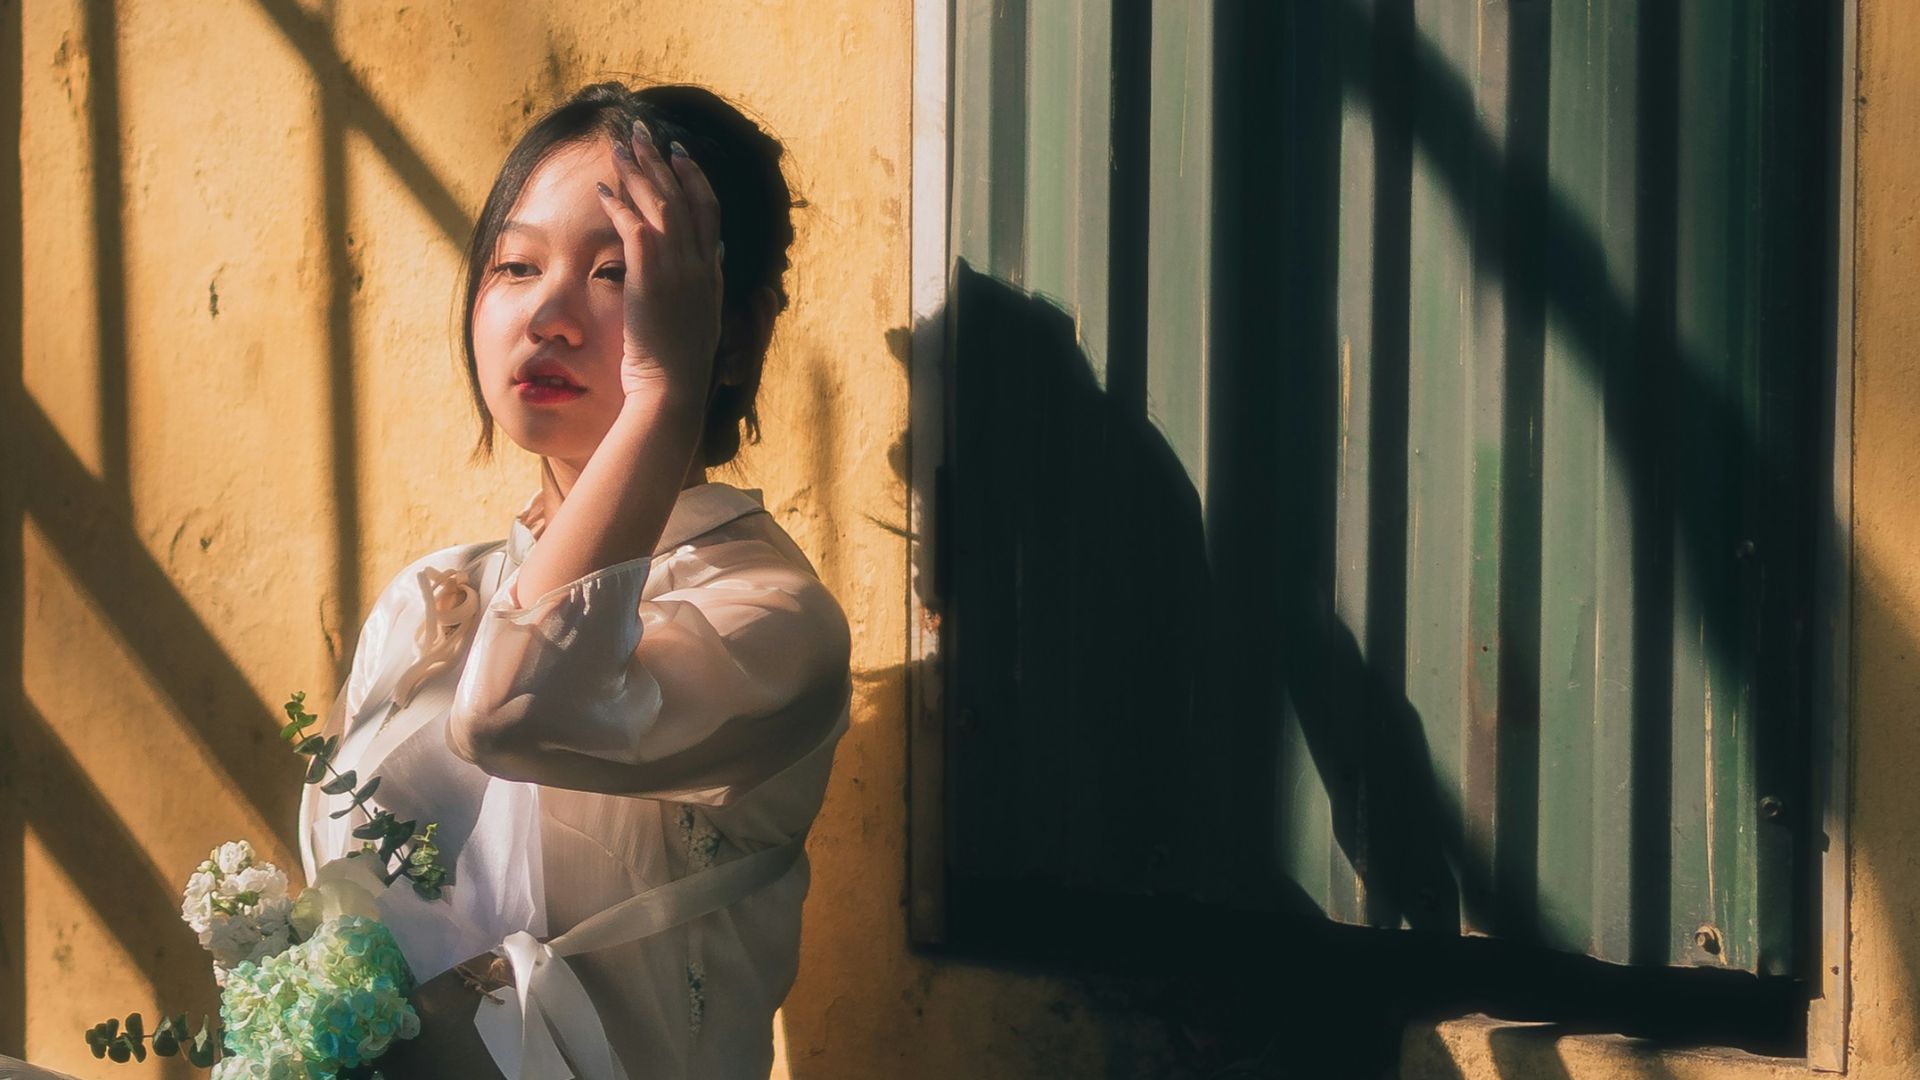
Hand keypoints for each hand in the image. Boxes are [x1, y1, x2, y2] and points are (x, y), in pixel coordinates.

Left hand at [595, 119, 724, 401]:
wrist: (673, 388)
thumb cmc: (682, 361)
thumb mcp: (705, 314)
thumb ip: (710, 280)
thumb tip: (718, 254)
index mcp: (712, 272)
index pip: (708, 210)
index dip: (694, 177)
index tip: (679, 153)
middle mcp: (699, 264)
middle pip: (683, 197)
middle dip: (662, 161)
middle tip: (643, 132)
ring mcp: (677, 270)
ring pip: (660, 205)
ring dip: (639, 172)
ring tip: (620, 147)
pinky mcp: (650, 278)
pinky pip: (634, 228)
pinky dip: (619, 205)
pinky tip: (604, 189)